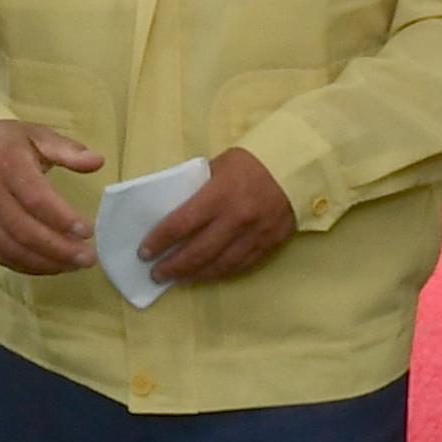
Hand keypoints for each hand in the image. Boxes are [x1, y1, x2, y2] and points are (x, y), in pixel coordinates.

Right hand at [0, 119, 100, 275]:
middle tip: (88, 258)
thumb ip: (68, 151)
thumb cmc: (7, 143)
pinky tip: (50, 266)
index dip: (63, 219)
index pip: (36, 199)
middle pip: (25, 230)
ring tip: (73, 265)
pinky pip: (0, 255)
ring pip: (12, 249)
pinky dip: (27, 266)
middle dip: (59, 249)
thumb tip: (98, 162)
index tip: (88, 232)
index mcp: (5, 162)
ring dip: (46, 262)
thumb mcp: (39, 136)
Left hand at [144, 147, 297, 286]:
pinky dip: (220, 273)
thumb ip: (198, 188)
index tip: (144, 252)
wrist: (298, 166)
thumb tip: (173, 210)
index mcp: (219, 195)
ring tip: (177, 279)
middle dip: (173, 266)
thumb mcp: (218, 166)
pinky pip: (240, 267)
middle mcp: (236, 219)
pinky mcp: (270, 245)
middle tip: (155, 273)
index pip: (181, 224)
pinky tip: (206, 275)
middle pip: (198, 252)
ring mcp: (255, 235)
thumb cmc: (252, 162)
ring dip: (194, 275)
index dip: (159, 241)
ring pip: (219, 265)